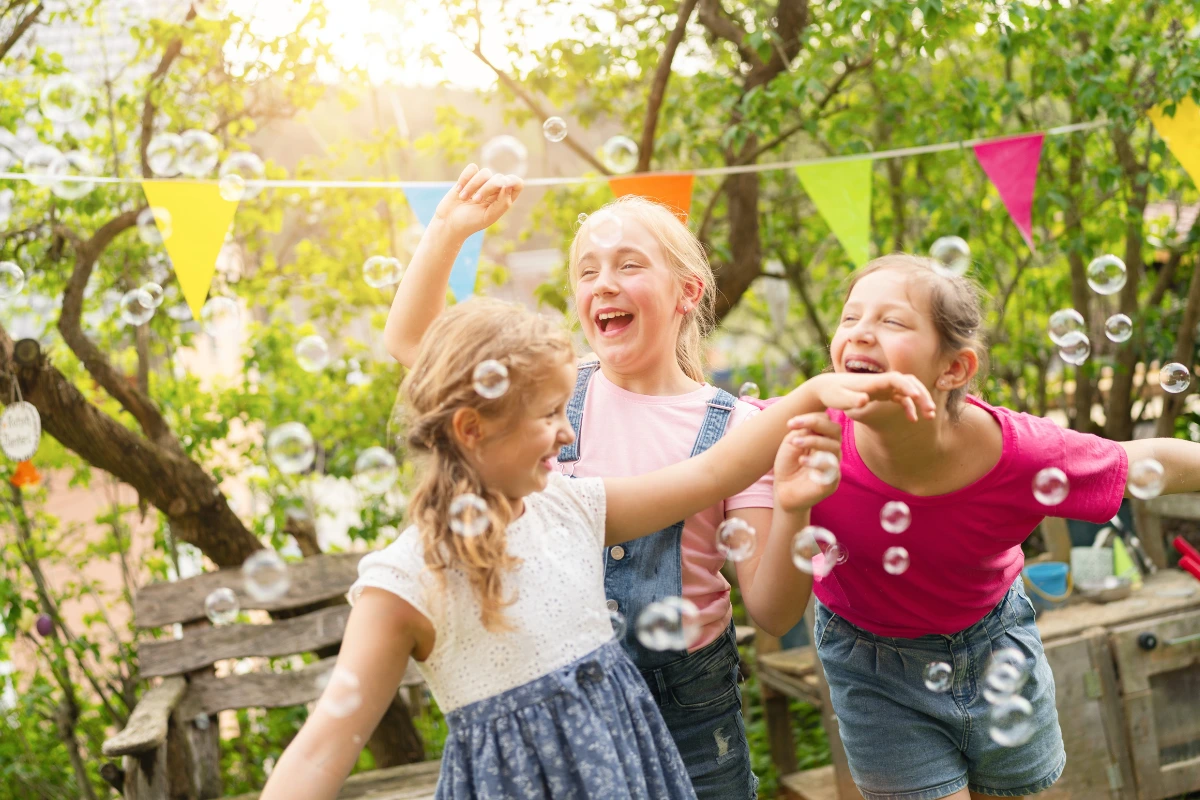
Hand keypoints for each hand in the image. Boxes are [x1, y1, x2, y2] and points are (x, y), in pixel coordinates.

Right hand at [434, 164, 523, 239]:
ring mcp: (482, 183)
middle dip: (486, 188)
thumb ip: (502, 203)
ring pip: (485, 172)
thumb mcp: (488, 217)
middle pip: (499, 178)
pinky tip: (459, 190)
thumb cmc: (470, 223)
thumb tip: (508, 184)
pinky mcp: (469, 178)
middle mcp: (495, 190)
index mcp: (504, 200)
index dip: (513, 181)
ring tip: (464, 198)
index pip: (517, 184)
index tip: (504, 185)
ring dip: (473, 185)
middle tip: (476, 201)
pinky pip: (472, 168)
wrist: (448, 222)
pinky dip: (464, 179)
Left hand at [774, 412, 842, 512]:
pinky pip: (831, 468)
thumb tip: (812, 422)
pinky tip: (802, 460)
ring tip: (795, 442)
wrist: (784, 490)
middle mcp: (832, 450)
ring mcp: (834, 465)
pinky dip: (816, 461)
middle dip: (816, 423)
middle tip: (795, 425)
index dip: (811, 418)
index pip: (826, 421)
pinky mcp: (832, 481)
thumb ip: (801, 431)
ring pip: (834, 446)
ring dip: (813, 440)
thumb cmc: (788, 465)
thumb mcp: (791, 443)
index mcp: (823, 438)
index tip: (790, 423)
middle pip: (835, 430)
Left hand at [811, 371, 935, 422]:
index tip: (915, 397)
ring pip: (909, 389)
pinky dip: (910, 407)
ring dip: (921, 400)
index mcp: (874, 381)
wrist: (827, 388)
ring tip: (930, 415)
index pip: (896, 379)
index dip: (907, 386)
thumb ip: (851, 399)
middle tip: (930, 410)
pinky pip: (902, 398)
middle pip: (908, 382)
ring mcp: (884, 387)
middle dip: (921, 394)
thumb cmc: (832, 393)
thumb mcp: (839, 398)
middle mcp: (882, 381)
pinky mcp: (883, 394)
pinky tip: (913, 419)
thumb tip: (865, 400)